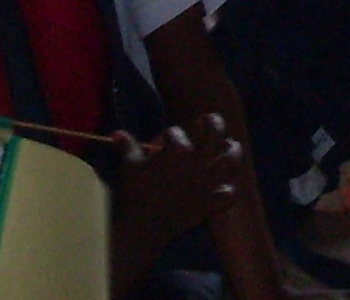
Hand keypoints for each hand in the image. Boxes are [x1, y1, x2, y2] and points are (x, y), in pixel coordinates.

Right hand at [112, 116, 246, 270]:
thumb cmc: (133, 194)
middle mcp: (196, 163)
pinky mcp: (208, 204)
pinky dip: (227, 194)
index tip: (161, 144)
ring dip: (232, 152)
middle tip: (206, 121)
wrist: (139, 228)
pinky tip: (224, 190)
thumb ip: (127, 146)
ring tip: (230, 145)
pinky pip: (227, 197)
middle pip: (214, 133)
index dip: (168, 136)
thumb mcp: (129, 166)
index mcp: (176, 151)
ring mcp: (206, 183)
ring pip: (230, 161)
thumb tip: (117, 132)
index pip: (175, 133)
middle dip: (212, 123)